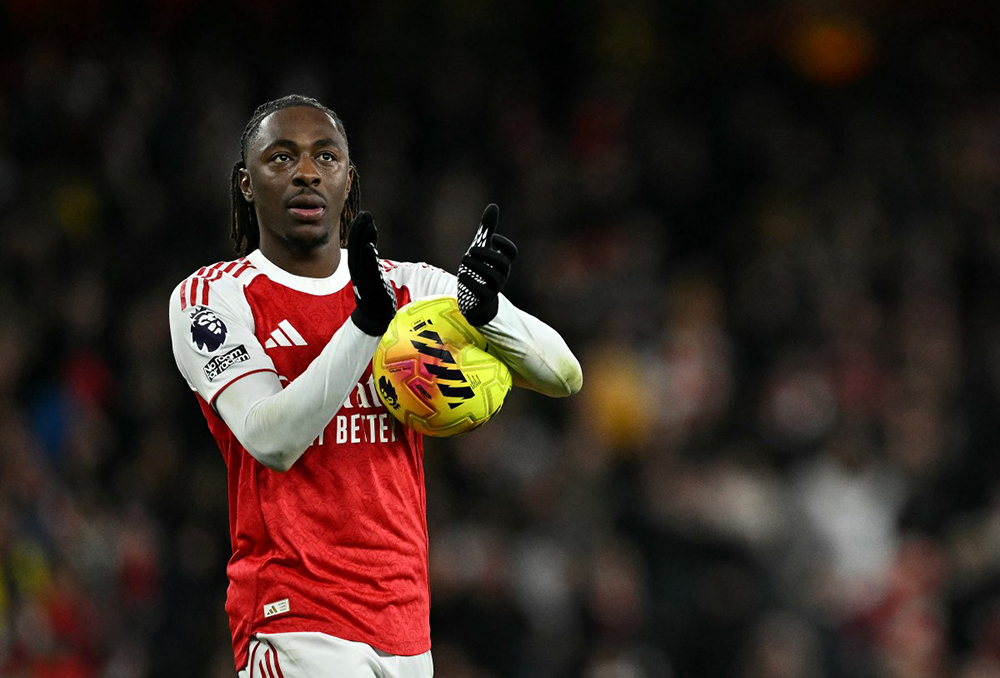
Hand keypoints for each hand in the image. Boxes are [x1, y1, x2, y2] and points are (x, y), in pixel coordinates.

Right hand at [347, 211, 395, 335]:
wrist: (375, 315)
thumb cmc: (375, 292)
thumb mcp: (371, 271)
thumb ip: (370, 258)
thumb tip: (370, 242)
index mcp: (357, 266)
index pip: (355, 244)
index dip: (357, 229)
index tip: (362, 215)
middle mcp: (358, 271)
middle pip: (356, 246)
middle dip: (360, 229)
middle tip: (366, 214)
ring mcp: (364, 278)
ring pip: (362, 255)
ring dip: (365, 238)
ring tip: (369, 224)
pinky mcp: (372, 285)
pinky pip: (369, 269)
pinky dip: (369, 257)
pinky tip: (370, 246)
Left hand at [457, 204, 517, 325]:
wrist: (476, 300)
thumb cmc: (480, 270)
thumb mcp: (482, 248)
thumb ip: (487, 229)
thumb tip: (493, 206)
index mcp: (502, 262)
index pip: (511, 252)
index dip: (504, 244)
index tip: (492, 238)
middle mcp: (502, 275)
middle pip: (502, 263)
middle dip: (487, 255)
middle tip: (470, 249)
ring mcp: (494, 288)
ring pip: (492, 277)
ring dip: (477, 266)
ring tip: (463, 259)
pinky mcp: (484, 300)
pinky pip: (483, 292)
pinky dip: (472, 283)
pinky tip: (463, 275)